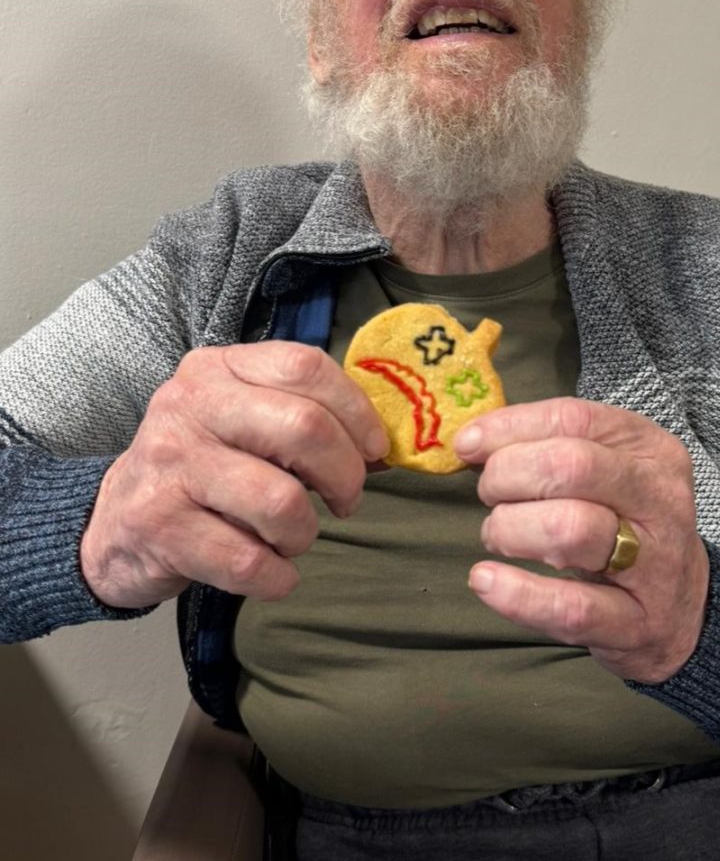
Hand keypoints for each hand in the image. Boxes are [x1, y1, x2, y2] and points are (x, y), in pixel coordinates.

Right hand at [80, 342, 388, 608]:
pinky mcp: (159, 526)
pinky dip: (276, 577)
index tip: (374, 451)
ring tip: (293, 537)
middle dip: (345, 475)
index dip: (356, 412)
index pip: (305, 367)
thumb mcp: (242, 421)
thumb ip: (303, 416)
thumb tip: (382, 449)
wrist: (113, 524)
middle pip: (304, 428)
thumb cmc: (202, 468)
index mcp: (219, 368)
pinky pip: (247, 560)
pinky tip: (272, 573)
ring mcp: (171, 465)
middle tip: (345, 500)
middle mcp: (190, 406)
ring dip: (304, 533)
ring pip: (281, 501)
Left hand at [454, 398, 708, 683]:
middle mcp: (660, 498)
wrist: (683, 610)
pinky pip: (570, 606)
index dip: (512, 427)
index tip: (468, 443)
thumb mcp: (604, 472)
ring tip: (497, 536)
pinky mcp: (636, 624)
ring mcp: (654, 564)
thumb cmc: (625, 525)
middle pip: (571, 467)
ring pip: (570, 528)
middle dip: (509, 476)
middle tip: (490, 496)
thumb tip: (472, 440)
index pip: (575, 419)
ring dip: (511, 529)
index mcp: (651, 449)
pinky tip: (486, 580)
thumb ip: (546, 447)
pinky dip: (517, 593)